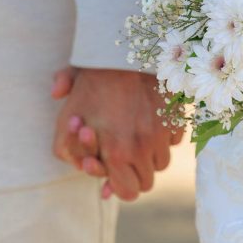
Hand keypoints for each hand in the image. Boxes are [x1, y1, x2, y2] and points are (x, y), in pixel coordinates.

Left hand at [52, 67, 181, 199]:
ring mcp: (163, 134)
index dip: (119, 187)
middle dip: (134, 174)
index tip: (113, 176)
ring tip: (136, 138)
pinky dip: (165, 137)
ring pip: (161, 163)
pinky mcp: (177, 119)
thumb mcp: (68, 112)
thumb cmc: (92, 81)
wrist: (124, 50)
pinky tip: (151, 123)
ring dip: (150, 156)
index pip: (127, 192)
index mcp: (115, 152)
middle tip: (124, 160)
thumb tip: (80, 164)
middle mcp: (143, 148)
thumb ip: (65, 145)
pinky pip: (174, 140)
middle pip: (147, 182)